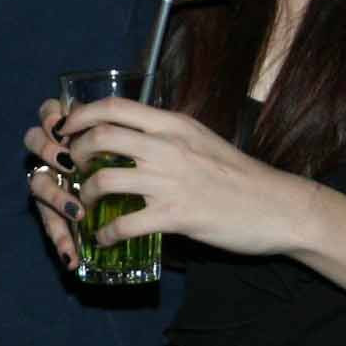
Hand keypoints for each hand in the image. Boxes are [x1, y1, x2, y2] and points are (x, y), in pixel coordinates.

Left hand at [25, 94, 303, 256]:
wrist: (278, 206)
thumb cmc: (239, 175)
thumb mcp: (201, 140)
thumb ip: (168, 135)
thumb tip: (134, 134)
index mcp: (174, 124)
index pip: (116, 106)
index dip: (82, 114)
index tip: (66, 127)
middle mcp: (168, 147)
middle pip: (101, 137)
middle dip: (75, 152)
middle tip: (72, 167)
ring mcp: (171, 181)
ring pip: (105, 180)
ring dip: (85, 195)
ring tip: (85, 204)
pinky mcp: (176, 216)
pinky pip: (125, 224)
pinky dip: (107, 234)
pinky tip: (105, 239)